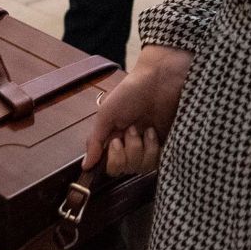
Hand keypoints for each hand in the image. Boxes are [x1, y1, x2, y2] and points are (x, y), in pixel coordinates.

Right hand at [83, 46, 192, 176]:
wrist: (159, 79)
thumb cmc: (130, 92)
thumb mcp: (106, 114)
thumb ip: (94, 141)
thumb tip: (84, 166)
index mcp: (114, 138)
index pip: (110, 167)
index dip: (112, 160)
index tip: (115, 141)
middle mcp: (130, 146)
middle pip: (124, 170)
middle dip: (126, 151)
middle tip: (131, 129)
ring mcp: (148, 147)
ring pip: (140, 168)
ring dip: (140, 148)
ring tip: (144, 128)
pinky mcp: (165, 146)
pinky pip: (156, 164)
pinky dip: (153, 149)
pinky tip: (153, 132)